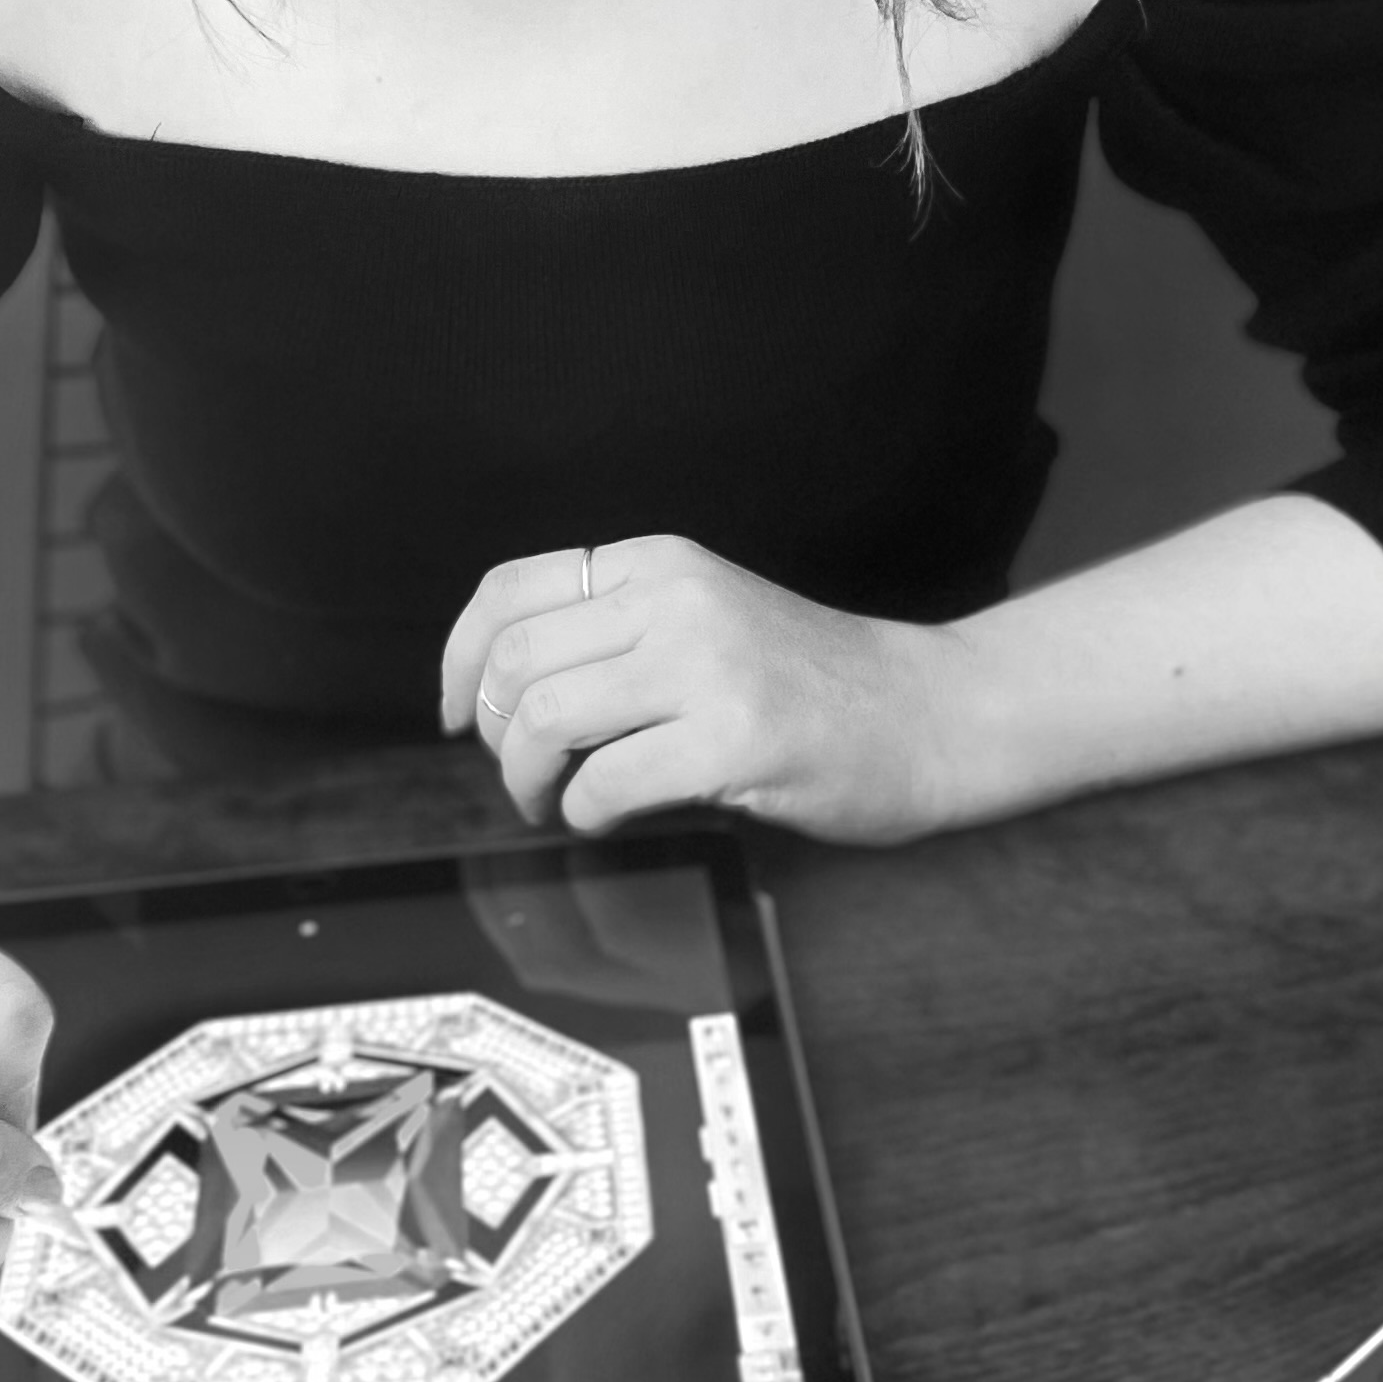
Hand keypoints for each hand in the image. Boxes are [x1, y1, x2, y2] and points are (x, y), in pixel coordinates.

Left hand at [439, 537, 960, 844]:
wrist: (926, 714)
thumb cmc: (809, 682)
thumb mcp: (704, 617)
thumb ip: (619, 630)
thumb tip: (498, 689)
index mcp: (659, 560)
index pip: (511, 590)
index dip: (460, 658)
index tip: (456, 713)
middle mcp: (675, 597)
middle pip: (515, 661)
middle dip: (493, 735)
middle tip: (522, 777)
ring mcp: (706, 664)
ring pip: (544, 720)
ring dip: (530, 782)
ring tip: (558, 805)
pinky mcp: (734, 738)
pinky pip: (606, 785)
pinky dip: (588, 817)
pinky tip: (614, 821)